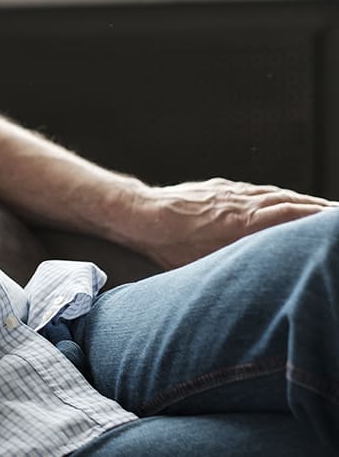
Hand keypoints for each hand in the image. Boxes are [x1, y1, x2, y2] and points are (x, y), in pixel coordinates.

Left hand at [131, 178, 334, 267]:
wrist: (141, 214)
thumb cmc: (169, 244)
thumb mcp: (206, 262)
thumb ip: (237, 260)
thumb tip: (259, 272)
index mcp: (242, 221)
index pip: (291, 213)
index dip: (317, 216)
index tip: (337, 220)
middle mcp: (241, 201)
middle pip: (290, 200)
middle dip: (319, 208)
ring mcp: (231, 192)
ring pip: (275, 193)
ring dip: (302, 199)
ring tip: (324, 208)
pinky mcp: (219, 187)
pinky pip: (257, 190)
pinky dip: (277, 194)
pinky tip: (285, 198)